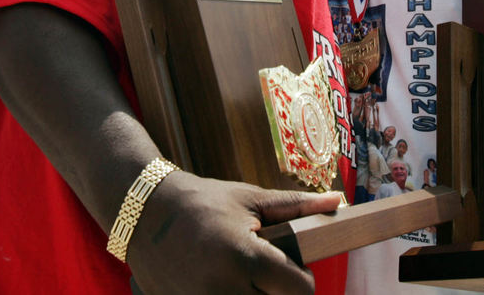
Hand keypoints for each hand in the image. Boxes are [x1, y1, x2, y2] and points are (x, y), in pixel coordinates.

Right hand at [128, 171, 340, 293]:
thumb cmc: (203, 202)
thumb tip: (338, 202)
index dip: (303, 280)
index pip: (300, 291)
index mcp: (244, 256)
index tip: (292, 269)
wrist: (145, 214)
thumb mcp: (250, 198)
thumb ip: (297, 207)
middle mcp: (223, 289)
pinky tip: (227, 286)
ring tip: (247, 282)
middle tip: (268, 276)